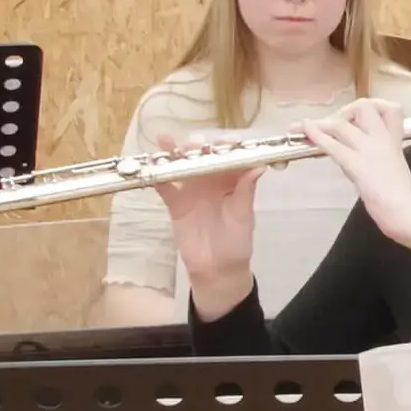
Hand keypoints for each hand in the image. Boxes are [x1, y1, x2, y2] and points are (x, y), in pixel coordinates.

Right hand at [152, 132, 261, 301]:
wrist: (218, 269)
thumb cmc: (237, 241)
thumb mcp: (244, 216)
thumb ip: (246, 191)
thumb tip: (259, 166)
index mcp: (232, 180)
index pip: (229, 157)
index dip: (227, 146)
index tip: (226, 143)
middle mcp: (211, 180)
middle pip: (202, 156)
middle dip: (197, 146)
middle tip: (194, 145)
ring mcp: (191, 190)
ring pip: (181, 166)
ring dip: (173, 153)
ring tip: (166, 140)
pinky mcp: (176, 204)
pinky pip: (165, 187)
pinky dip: (158, 176)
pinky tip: (152, 166)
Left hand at [303, 99, 410, 256]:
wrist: (410, 216)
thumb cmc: (405, 202)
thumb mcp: (395, 173)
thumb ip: (377, 161)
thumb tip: (354, 159)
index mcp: (395, 143)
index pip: (391, 109)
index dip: (373, 107)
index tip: (357, 117)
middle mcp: (384, 141)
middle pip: (364, 106)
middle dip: (342, 111)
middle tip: (328, 123)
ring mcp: (371, 151)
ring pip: (342, 124)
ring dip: (321, 124)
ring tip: (302, 127)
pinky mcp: (358, 165)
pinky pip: (333, 144)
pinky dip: (315, 135)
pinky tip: (305, 130)